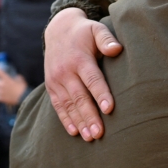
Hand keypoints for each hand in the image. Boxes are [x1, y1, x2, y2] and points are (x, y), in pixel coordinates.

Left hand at [0, 64, 28, 106]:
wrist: (24, 98)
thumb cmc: (23, 88)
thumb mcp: (21, 79)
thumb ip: (16, 77)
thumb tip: (16, 76)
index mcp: (6, 79)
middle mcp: (1, 85)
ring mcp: (0, 92)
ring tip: (0, 89)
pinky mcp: (0, 98)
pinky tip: (2, 96)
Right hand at [44, 8, 122, 140]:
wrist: (57, 30)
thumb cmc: (84, 32)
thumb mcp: (96, 29)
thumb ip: (106, 39)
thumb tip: (117, 49)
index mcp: (79, 58)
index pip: (92, 79)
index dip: (101, 94)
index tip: (109, 109)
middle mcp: (65, 71)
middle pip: (79, 97)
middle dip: (89, 116)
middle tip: (100, 133)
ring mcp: (56, 80)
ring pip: (68, 105)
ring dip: (79, 122)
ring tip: (90, 137)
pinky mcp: (51, 86)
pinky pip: (58, 106)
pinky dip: (66, 120)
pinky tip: (74, 132)